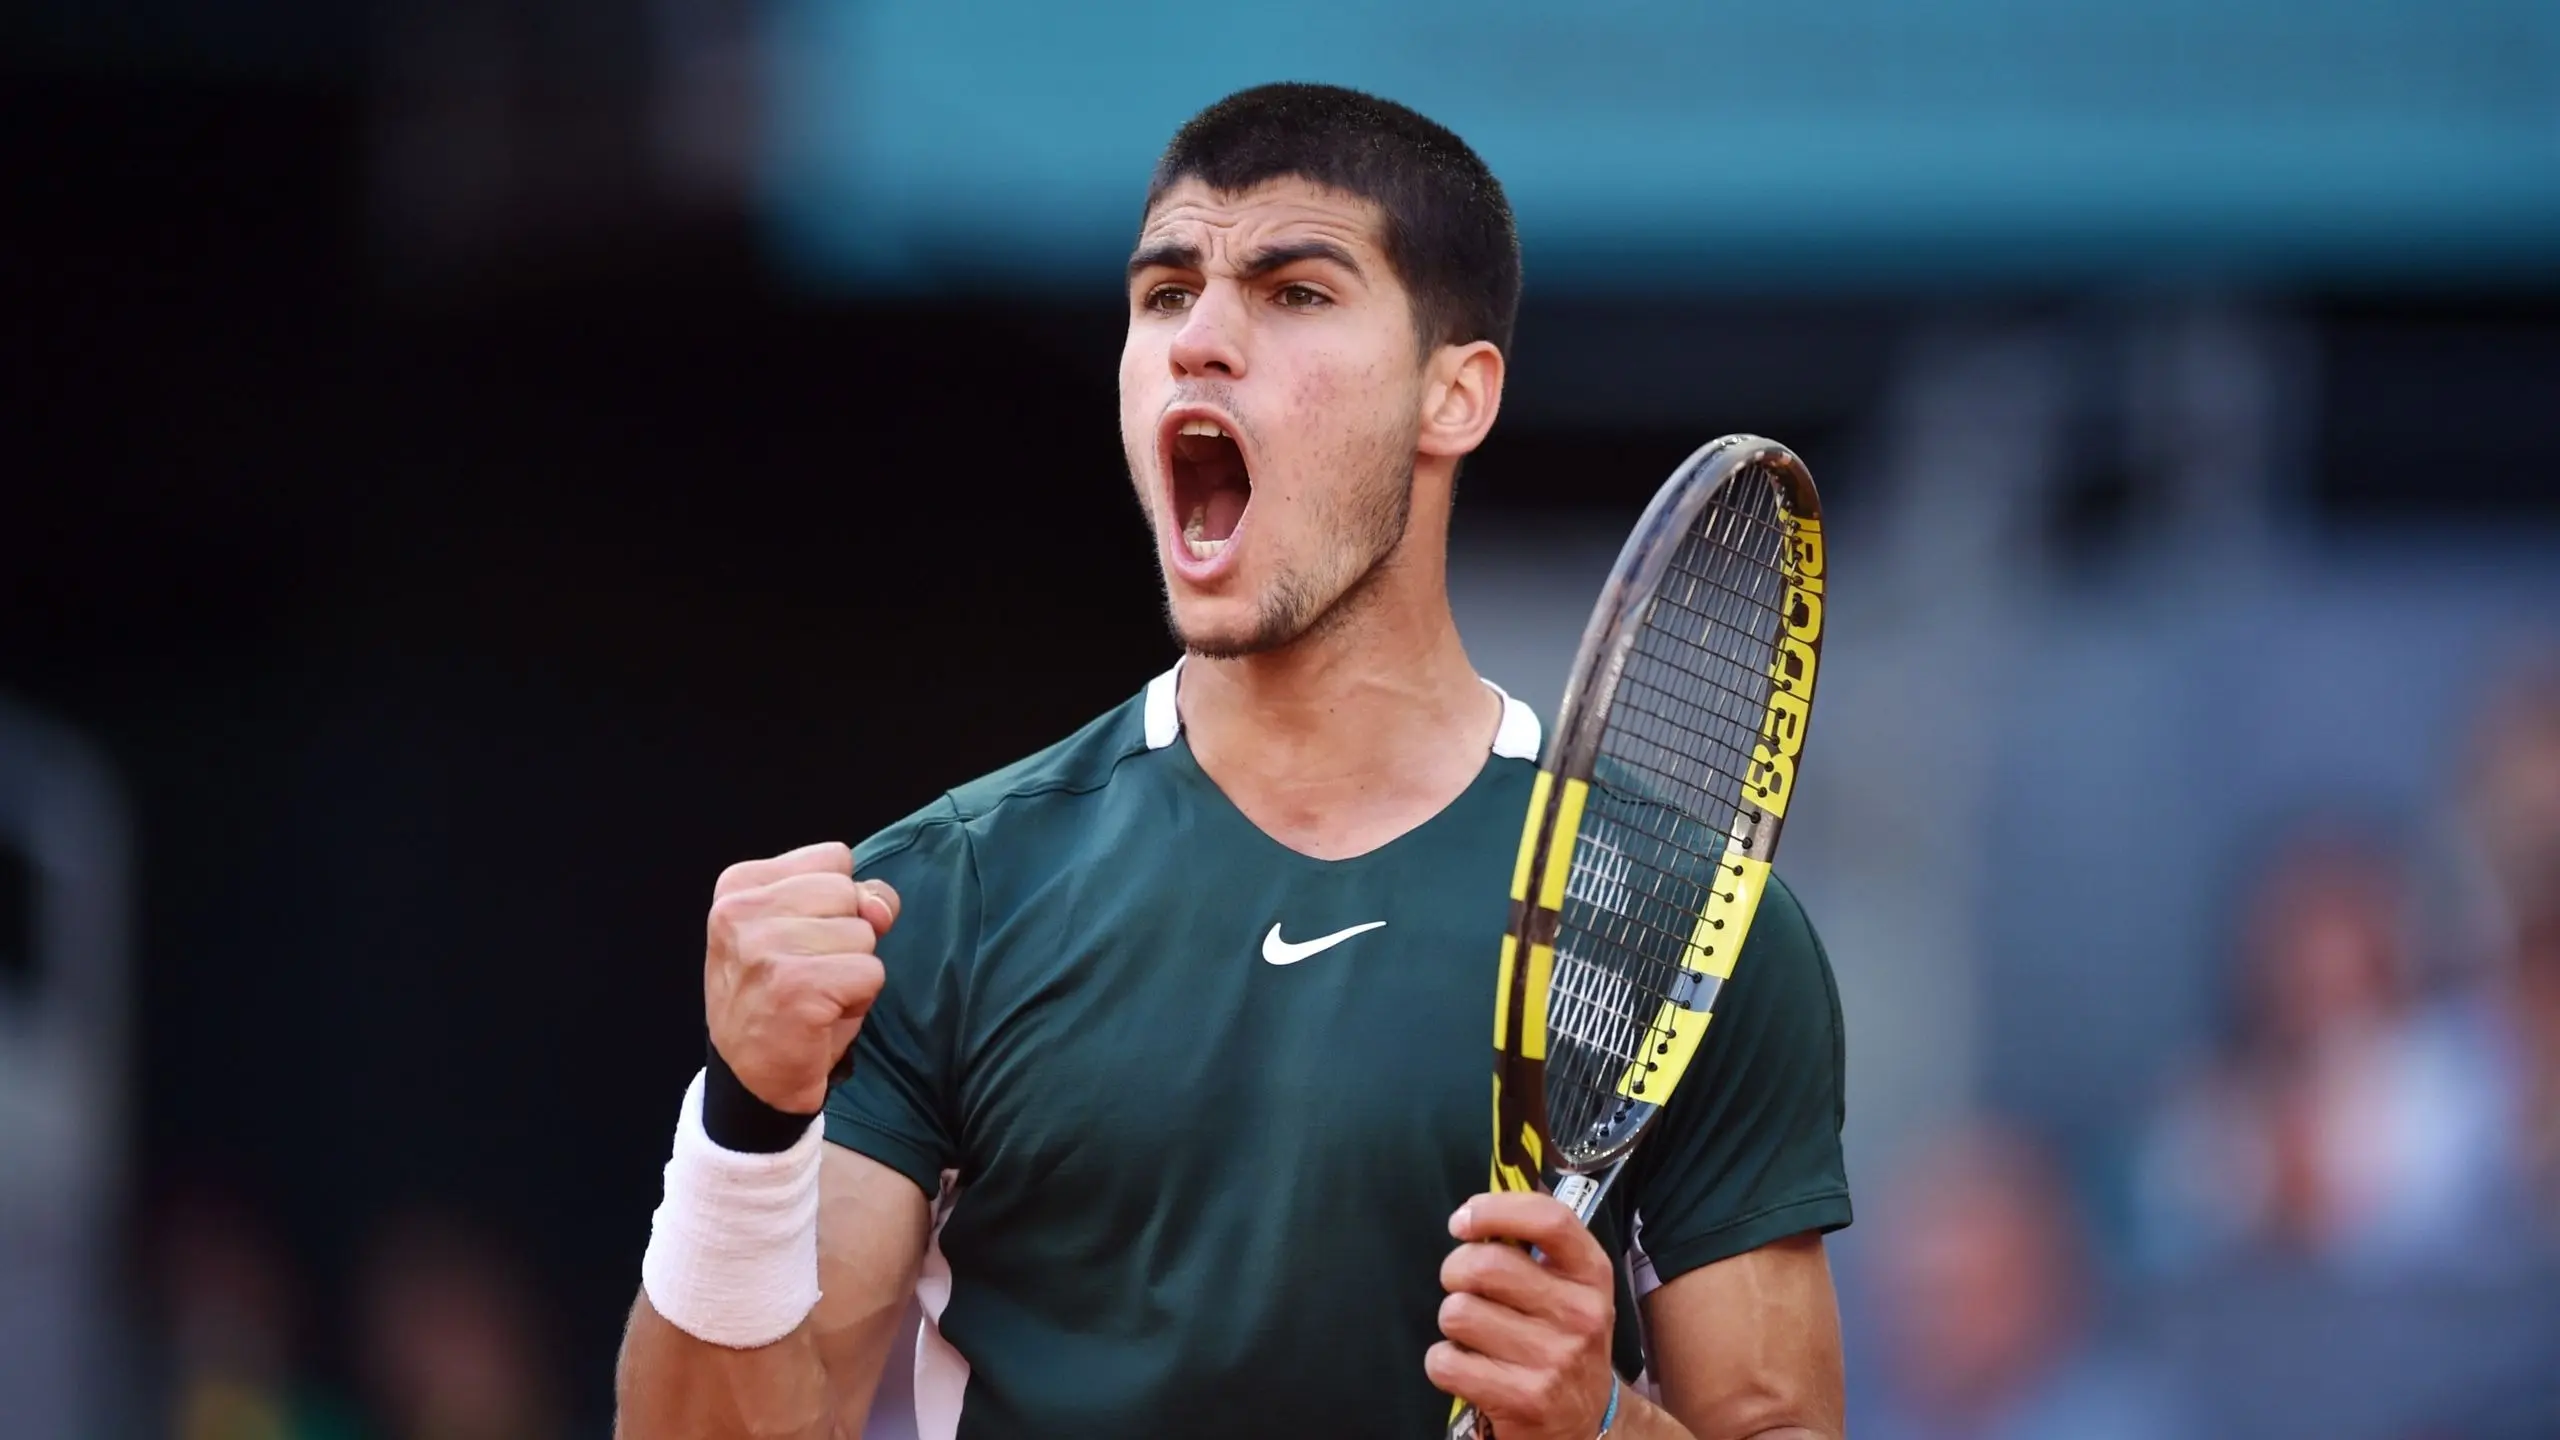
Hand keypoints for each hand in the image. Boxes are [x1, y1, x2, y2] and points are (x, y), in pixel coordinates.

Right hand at [703, 841, 900, 1113]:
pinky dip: (858, 999)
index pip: (833, 859)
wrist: (753, 1079)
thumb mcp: (807, 931)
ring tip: (814, 996)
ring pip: (863, 934)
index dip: (835, 904)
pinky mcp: (796, 985)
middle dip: (845, 936)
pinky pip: (870, 972)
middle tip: (809, 974)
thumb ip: (851, 899)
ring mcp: (765, 948)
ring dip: (852, 970)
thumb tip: (880, 906)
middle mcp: (741, 910)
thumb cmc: (782, 999)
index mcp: (738, 886)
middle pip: (848, 892)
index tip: (799, 942)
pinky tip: (821, 1016)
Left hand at [1428, 1192, 1618, 1439]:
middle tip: (1461, 1286)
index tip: (1463, 1222)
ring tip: (1475, 1334)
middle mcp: (1579, 1314)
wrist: (1585, 1424)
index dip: (1495, 1210)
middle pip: (1484, 1265)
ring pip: (1457, 1312)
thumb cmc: (1562, 1341)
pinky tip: (1470, 1368)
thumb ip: (1534, 1249)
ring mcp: (1554, 1359)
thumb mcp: (1571, 1290)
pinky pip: (1445, 1361)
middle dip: (1454, 1271)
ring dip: (1452, 1321)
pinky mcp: (1524, 1399)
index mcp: (1591, 1275)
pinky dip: (1444, 1363)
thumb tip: (1473, 1216)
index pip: (1549, 1220)